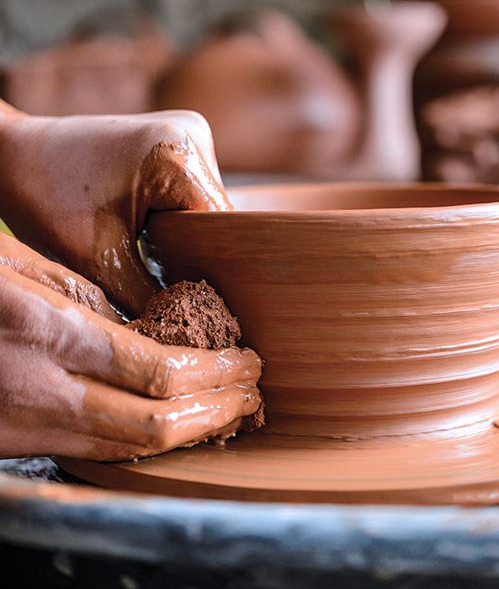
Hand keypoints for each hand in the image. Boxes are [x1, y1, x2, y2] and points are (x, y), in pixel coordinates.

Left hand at [0, 100, 231, 316]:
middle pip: (215, 217)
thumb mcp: (98, 260)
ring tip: (149, 246)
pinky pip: (192, 191)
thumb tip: (184, 327)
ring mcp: (187, 132)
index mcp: (177, 155)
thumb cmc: (44, 196)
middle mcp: (192, 135)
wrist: (12, 152)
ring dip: (185, 234)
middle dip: (193, 251)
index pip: (220, 230)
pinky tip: (149, 226)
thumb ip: (148, 299)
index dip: (206, 267)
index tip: (189, 295)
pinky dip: (176, 216)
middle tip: (161, 275)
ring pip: (205, 206)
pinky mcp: (176, 138)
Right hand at [0, 235, 261, 460]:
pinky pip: (98, 452)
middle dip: (217, 410)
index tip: (249, 362)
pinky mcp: (17, 442)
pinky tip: (176, 424)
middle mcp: (43, 391)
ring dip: (191, 432)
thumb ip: (88, 301)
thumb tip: (150, 329)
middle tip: (254, 394)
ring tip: (230, 413)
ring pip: (131, 448)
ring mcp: (27, 425)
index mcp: (50, 333)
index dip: (216, 375)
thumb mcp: (24, 267)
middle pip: (157, 421)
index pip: (161, 372)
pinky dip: (148, 441)